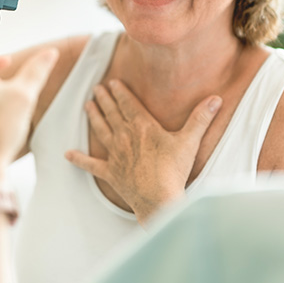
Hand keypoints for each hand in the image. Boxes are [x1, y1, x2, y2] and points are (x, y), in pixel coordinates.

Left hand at [65, 80, 221, 222]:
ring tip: (87, 106)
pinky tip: (67, 154)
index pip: (128, 104)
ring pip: (101, 131)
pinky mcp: (110, 173)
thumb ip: (200, 118)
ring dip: (94, 117)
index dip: (121, 92)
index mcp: (143, 127)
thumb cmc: (174, 171)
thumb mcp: (189, 142)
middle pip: (112, 114)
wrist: (159, 200)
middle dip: (105, 99)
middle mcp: (126, 137)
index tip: (113, 82)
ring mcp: (116, 156)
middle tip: (97, 88)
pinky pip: (91, 165)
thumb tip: (216, 98)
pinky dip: (79, 159)